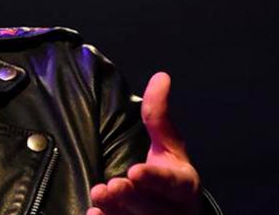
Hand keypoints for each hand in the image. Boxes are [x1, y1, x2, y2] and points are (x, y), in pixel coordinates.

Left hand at [87, 72, 202, 214]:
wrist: (176, 212)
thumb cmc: (170, 174)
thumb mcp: (169, 145)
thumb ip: (158, 115)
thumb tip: (161, 76)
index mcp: (184, 184)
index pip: (171, 182)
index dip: (154, 178)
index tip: (134, 171)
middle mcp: (174, 209)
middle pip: (153, 206)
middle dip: (131, 196)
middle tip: (111, 185)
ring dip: (116, 210)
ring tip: (98, 196)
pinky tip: (94, 214)